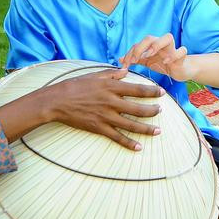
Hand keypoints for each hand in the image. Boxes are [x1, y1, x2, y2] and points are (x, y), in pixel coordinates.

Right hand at [22, 68, 162, 150]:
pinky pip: (117, 137)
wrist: (57, 101)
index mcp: (111, 86)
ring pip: (131, 124)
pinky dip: (129, 143)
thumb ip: (111, 74)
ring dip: (146, 129)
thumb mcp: (94, 75)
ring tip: (158, 131)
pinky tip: (139, 147)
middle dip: (152, 111)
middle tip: (161, 111)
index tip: (162, 93)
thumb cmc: (75, 86)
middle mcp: (111, 101)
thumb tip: (125, 71)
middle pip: (138, 108)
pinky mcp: (99, 128)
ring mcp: (106, 116)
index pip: (137, 89)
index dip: (152, 91)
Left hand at [120, 33, 192, 81]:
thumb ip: (136, 59)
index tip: (125, 65)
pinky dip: (174, 54)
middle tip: (134, 60)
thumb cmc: (164, 63)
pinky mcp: (182, 56)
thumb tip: (120, 59)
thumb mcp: (148, 62)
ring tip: (149, 55)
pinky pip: (182, 50)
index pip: (138, 44)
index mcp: (152, 45)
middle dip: (139, 48)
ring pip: (167, 37)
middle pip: (149, 38)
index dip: (130, 53)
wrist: (181, 70)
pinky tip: (166, 62)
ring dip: (156, 45)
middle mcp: (162, 44)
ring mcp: (173, 48)